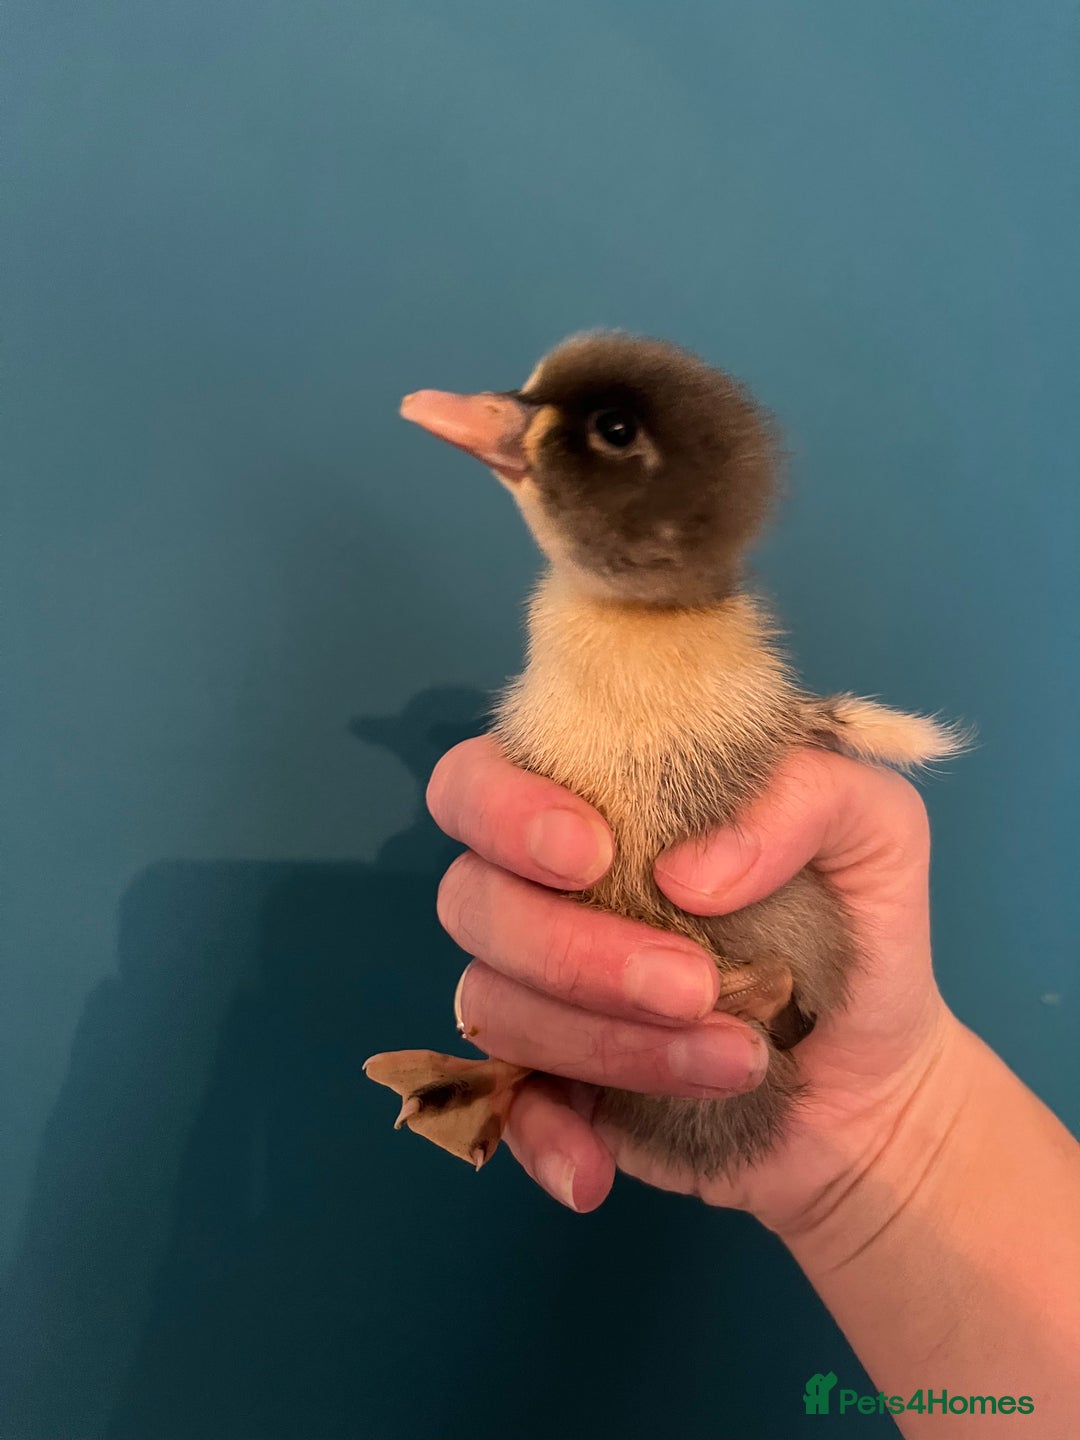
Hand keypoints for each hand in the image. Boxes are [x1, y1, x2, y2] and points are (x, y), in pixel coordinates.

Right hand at [427, 736, 960, 1231]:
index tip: (595, 854)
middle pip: (471, 899)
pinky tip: (597, 1169)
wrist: (874, 1082)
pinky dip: (541, 1139)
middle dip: (574, 950)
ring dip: (609, 1041)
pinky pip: (499, 1111)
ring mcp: (537, 993)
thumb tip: (690, 873)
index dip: (507, 810)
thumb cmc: (860, 934)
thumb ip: (808, 796)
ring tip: (736, 1058)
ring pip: (496, 1005)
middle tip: (693, 985)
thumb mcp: (876, 831)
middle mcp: (542, 893)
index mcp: (594, 804)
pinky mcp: (547, 1084)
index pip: (477, 782)